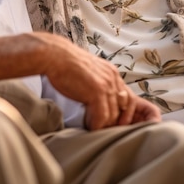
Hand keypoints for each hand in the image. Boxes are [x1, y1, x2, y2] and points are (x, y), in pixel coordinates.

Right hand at [36, 33, 159, 129]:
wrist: (55, 56)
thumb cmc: (66, 64)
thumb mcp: (90, 71)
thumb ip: (99, 82)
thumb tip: (99, 99)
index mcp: (112, 72)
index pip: (127, 97)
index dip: (121, 112)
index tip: (111, 120)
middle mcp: (113, 78)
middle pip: (124, 107)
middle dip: (114, 120)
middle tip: (103, 127)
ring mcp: (106, 85)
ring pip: (113, 114)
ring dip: (103, 125)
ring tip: (93, 127)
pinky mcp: (97, 92)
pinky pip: (102, 116)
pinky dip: (96, 125)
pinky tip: (88, 126)